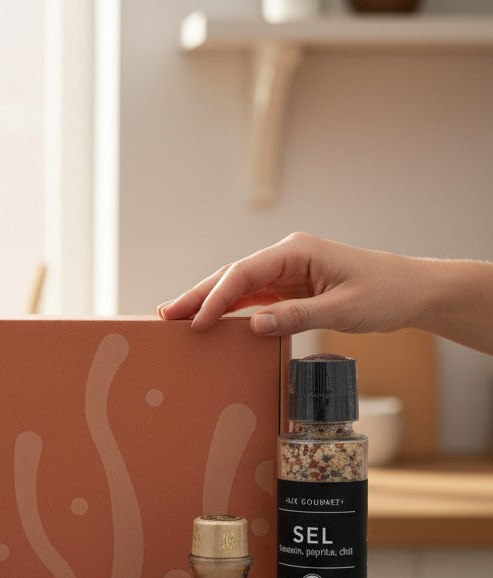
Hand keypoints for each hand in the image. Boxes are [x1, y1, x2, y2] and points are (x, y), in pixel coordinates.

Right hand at [157, 232, 421, 336]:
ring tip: (176, 318)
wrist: (412, 291)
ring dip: (208, 303)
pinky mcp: (290, 288)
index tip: (196, 322)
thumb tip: (254, 325)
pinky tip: (209, 322)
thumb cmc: (385, 294)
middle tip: (165, 315)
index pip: (244, 273)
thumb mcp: (343, 309)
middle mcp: (287, 257)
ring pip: (237, 287)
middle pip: (232, 276)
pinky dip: (229, 310)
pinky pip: (252, 299)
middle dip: (198, 295)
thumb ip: (298, 316)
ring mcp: (286, 272)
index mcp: (297, 251)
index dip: (215, 298)